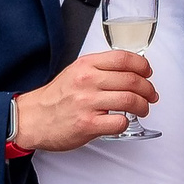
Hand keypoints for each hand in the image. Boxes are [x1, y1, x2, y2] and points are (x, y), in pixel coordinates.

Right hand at [12, 50, 157, 150]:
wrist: (32, 118)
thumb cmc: (56, 97)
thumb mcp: (76, 72)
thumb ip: (100, 68)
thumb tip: (131, 71)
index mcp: (86, 65)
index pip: (124, 58)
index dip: (143, 66)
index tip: (148, 73)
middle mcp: (87, 81)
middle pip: (132, 80)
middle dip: (148, 89)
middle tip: (151, 95)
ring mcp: (87, 103)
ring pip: (130, 100)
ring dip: (143, 106)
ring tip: (143, 109)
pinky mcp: (87, 124)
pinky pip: (120, 122)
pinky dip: (126, 122)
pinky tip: (122, 121)